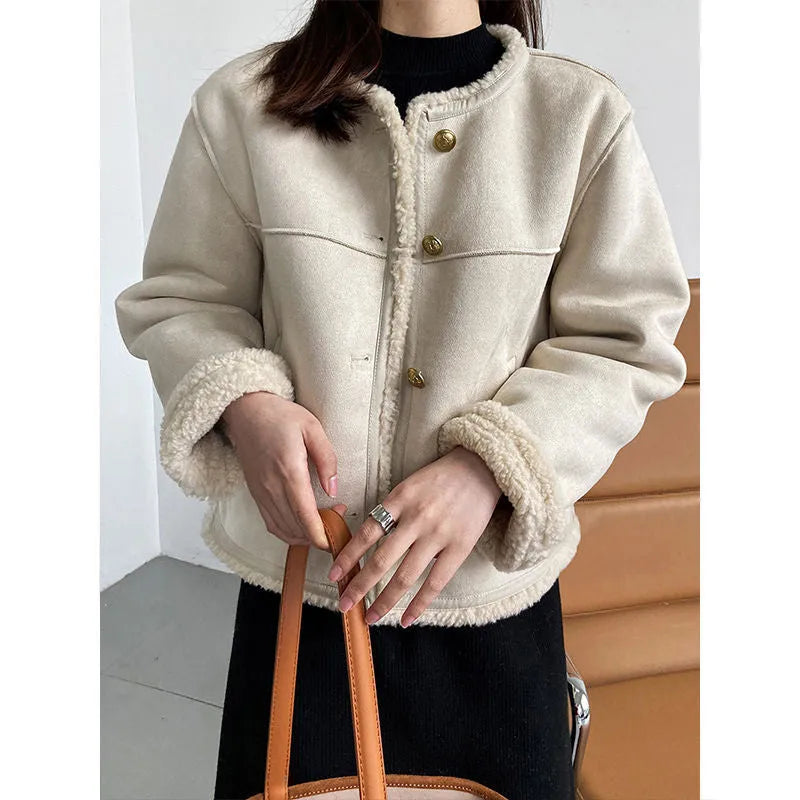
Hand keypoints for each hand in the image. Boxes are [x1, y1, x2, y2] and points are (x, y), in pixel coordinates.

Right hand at [221, 392, 338, 549]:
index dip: (320, 534)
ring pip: (282, 530)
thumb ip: (327, 459)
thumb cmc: (280, 416)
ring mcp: (261, 492)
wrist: (246, 411)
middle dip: (318, 537)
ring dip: (303, 538)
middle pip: (295, 527)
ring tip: (323, 529)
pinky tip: (302, 529)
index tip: (334, 540)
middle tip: (337, 526)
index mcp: (289, 470)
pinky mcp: (255, 494)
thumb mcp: (312, 428)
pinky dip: (287, 533)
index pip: (304, 514)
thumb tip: (333, 489)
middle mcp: (272, 486)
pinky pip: (270, 524)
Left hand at [328, 446, 502, 626]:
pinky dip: (419, 604)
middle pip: (381, 560)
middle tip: (344, 605)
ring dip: (384, 600)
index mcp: (399, 499)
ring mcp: (438, 534)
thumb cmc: (441, 478)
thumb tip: (367, 541)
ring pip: (405, 576)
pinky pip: (435, 582)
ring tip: (370, 617)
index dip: (347, 557)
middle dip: (359, 586)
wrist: (482, 468)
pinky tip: (406, 619)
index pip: (366, 533)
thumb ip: (391, 510)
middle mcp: (416, 518)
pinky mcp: (460, 547)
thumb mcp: (409, 485)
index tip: (333, 576)